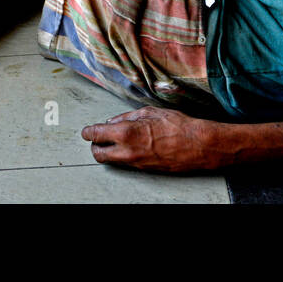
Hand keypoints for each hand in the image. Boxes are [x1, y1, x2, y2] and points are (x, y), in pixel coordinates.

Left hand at [81, 107, 223, 172]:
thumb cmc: (177, 126)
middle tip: (97, 138)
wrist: (196, 146)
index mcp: (126, 133)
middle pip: (98, 154)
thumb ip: (127, 116)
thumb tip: (113, 121)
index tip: (86, 130)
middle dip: (95, 145)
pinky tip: (131, 145)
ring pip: (111, 160)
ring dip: (108, 151)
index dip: (88, 132)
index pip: (96, 134)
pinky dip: (122, 155)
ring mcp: (134, 163)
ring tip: (114, 141)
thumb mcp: (150, 112)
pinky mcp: (143, 169)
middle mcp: (126, 151)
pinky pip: (125, 163)